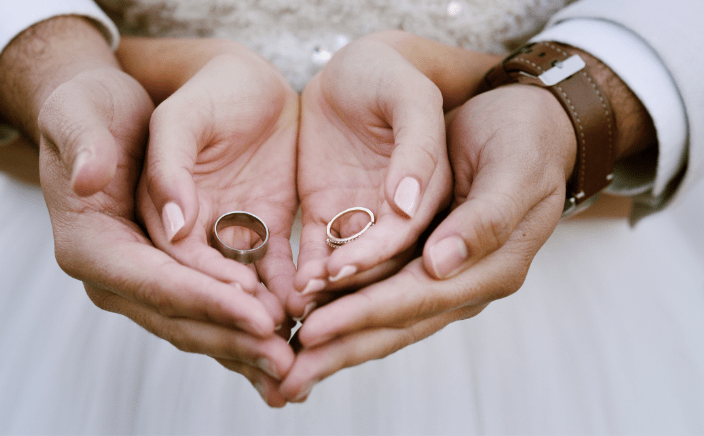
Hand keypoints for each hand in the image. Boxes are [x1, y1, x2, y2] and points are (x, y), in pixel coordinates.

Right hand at [0, 18, 295, 407]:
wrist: (117, 105)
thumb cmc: (95, 107)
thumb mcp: (84, 113)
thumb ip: (92, 150)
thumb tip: (118, 196)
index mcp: (92, 244)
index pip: (152, 283)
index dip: (206, 301)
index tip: (255, 315)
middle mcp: (123, 270)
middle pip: (182, 315)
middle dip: (235, 337)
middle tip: (285, 359)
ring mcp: (161, 271)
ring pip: (207, 318)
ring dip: (251, 343)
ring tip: (296, 362)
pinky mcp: (197, 258)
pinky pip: (228, 296)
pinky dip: (260, 315)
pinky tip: (298, 332)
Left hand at [280, 84, 575, 401]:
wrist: (523, 122)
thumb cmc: (523, 139)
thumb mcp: (515, 168)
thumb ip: (485, 219)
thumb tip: (442, 265)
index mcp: (493, 267)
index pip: (419, 299)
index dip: (363, 315)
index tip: (312, 330)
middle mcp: (464, 280)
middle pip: (395, 323)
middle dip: (340, 349)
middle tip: (288, 377)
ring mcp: (441, 274)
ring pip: (383, 315)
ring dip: (338, 337)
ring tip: (289, 359)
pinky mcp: (419, 258)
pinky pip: (377, 287)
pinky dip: (342, 303)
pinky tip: (306, 315)